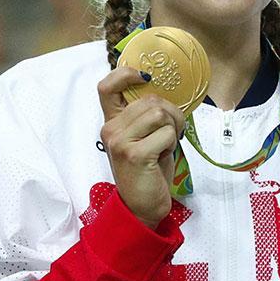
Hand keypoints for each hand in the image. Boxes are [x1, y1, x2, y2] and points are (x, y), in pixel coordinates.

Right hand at [97, 66, 185, 228]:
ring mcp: (120, 141)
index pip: (106, 86)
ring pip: (160, 113)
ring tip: (165, 145)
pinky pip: (166, 133)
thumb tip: (166, 91)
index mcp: (112, 122)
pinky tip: (162, 156)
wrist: (142, 206)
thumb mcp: (143, 137)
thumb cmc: (148, 170)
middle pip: (150, 100)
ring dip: (173, 129)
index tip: (146, 78)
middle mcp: (110, 129)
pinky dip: (172, 144)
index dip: (126, 74)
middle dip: (171, 113)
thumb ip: (146, 114)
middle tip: (171, 132)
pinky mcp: (134, 154)